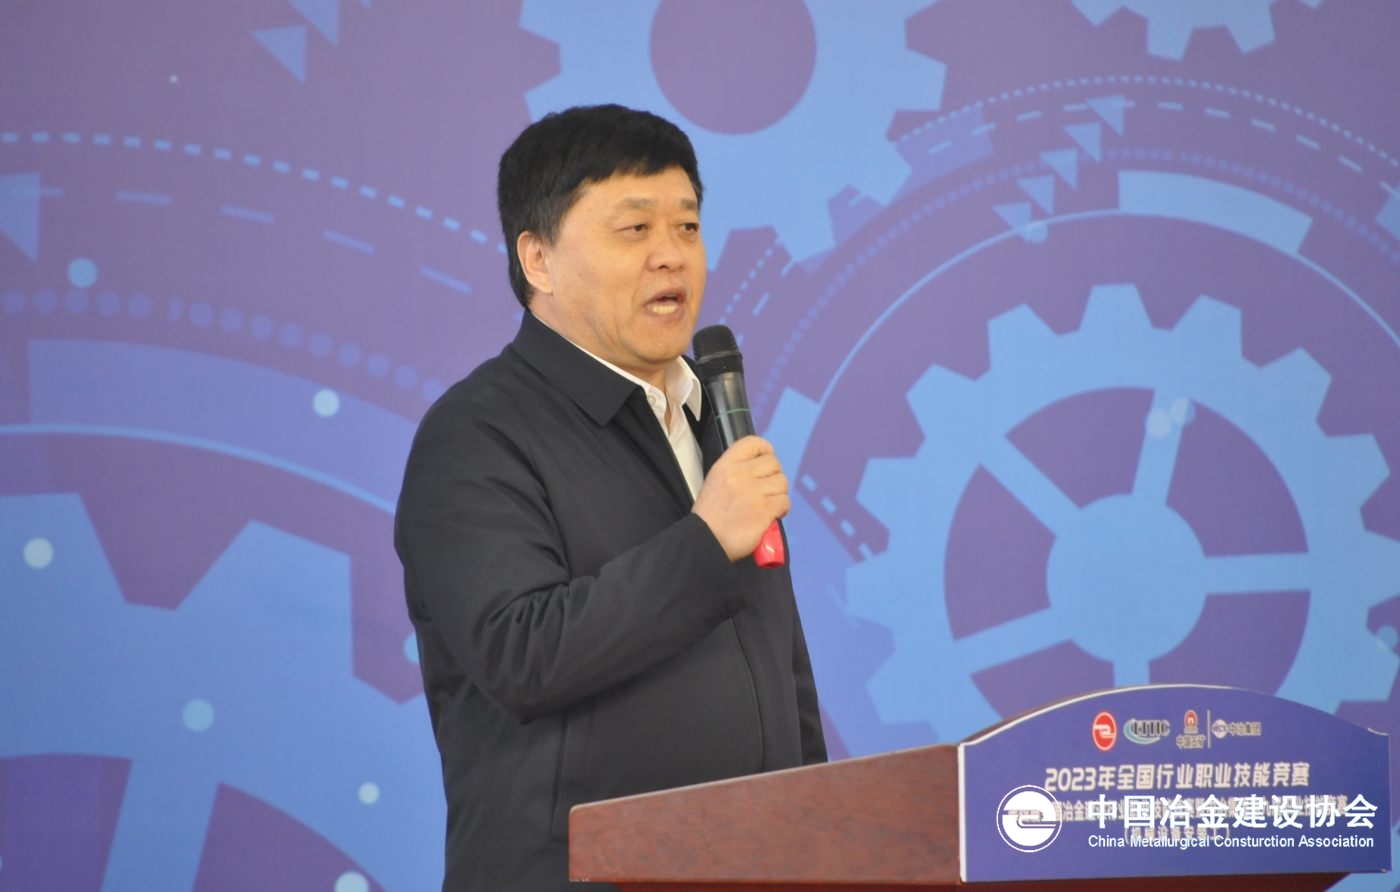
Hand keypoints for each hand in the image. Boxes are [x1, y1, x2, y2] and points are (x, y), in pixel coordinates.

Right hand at [692, 436, 790, 561]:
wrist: (705, 541)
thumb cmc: (711, 516)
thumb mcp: (715, 482)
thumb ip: (736, 471)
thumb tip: (761, 469)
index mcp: (725, 465)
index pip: (753, 442)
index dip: (765, 450)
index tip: (766, 460)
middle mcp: (740, 474)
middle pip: (773, 463)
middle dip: (774, 476)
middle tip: (767, 490)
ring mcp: (753, 492)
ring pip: (782, 482)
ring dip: (779, 494)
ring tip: (769, 505)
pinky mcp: (764, 510)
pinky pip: (785, 501)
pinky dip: (782, 509)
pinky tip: (772, 516)